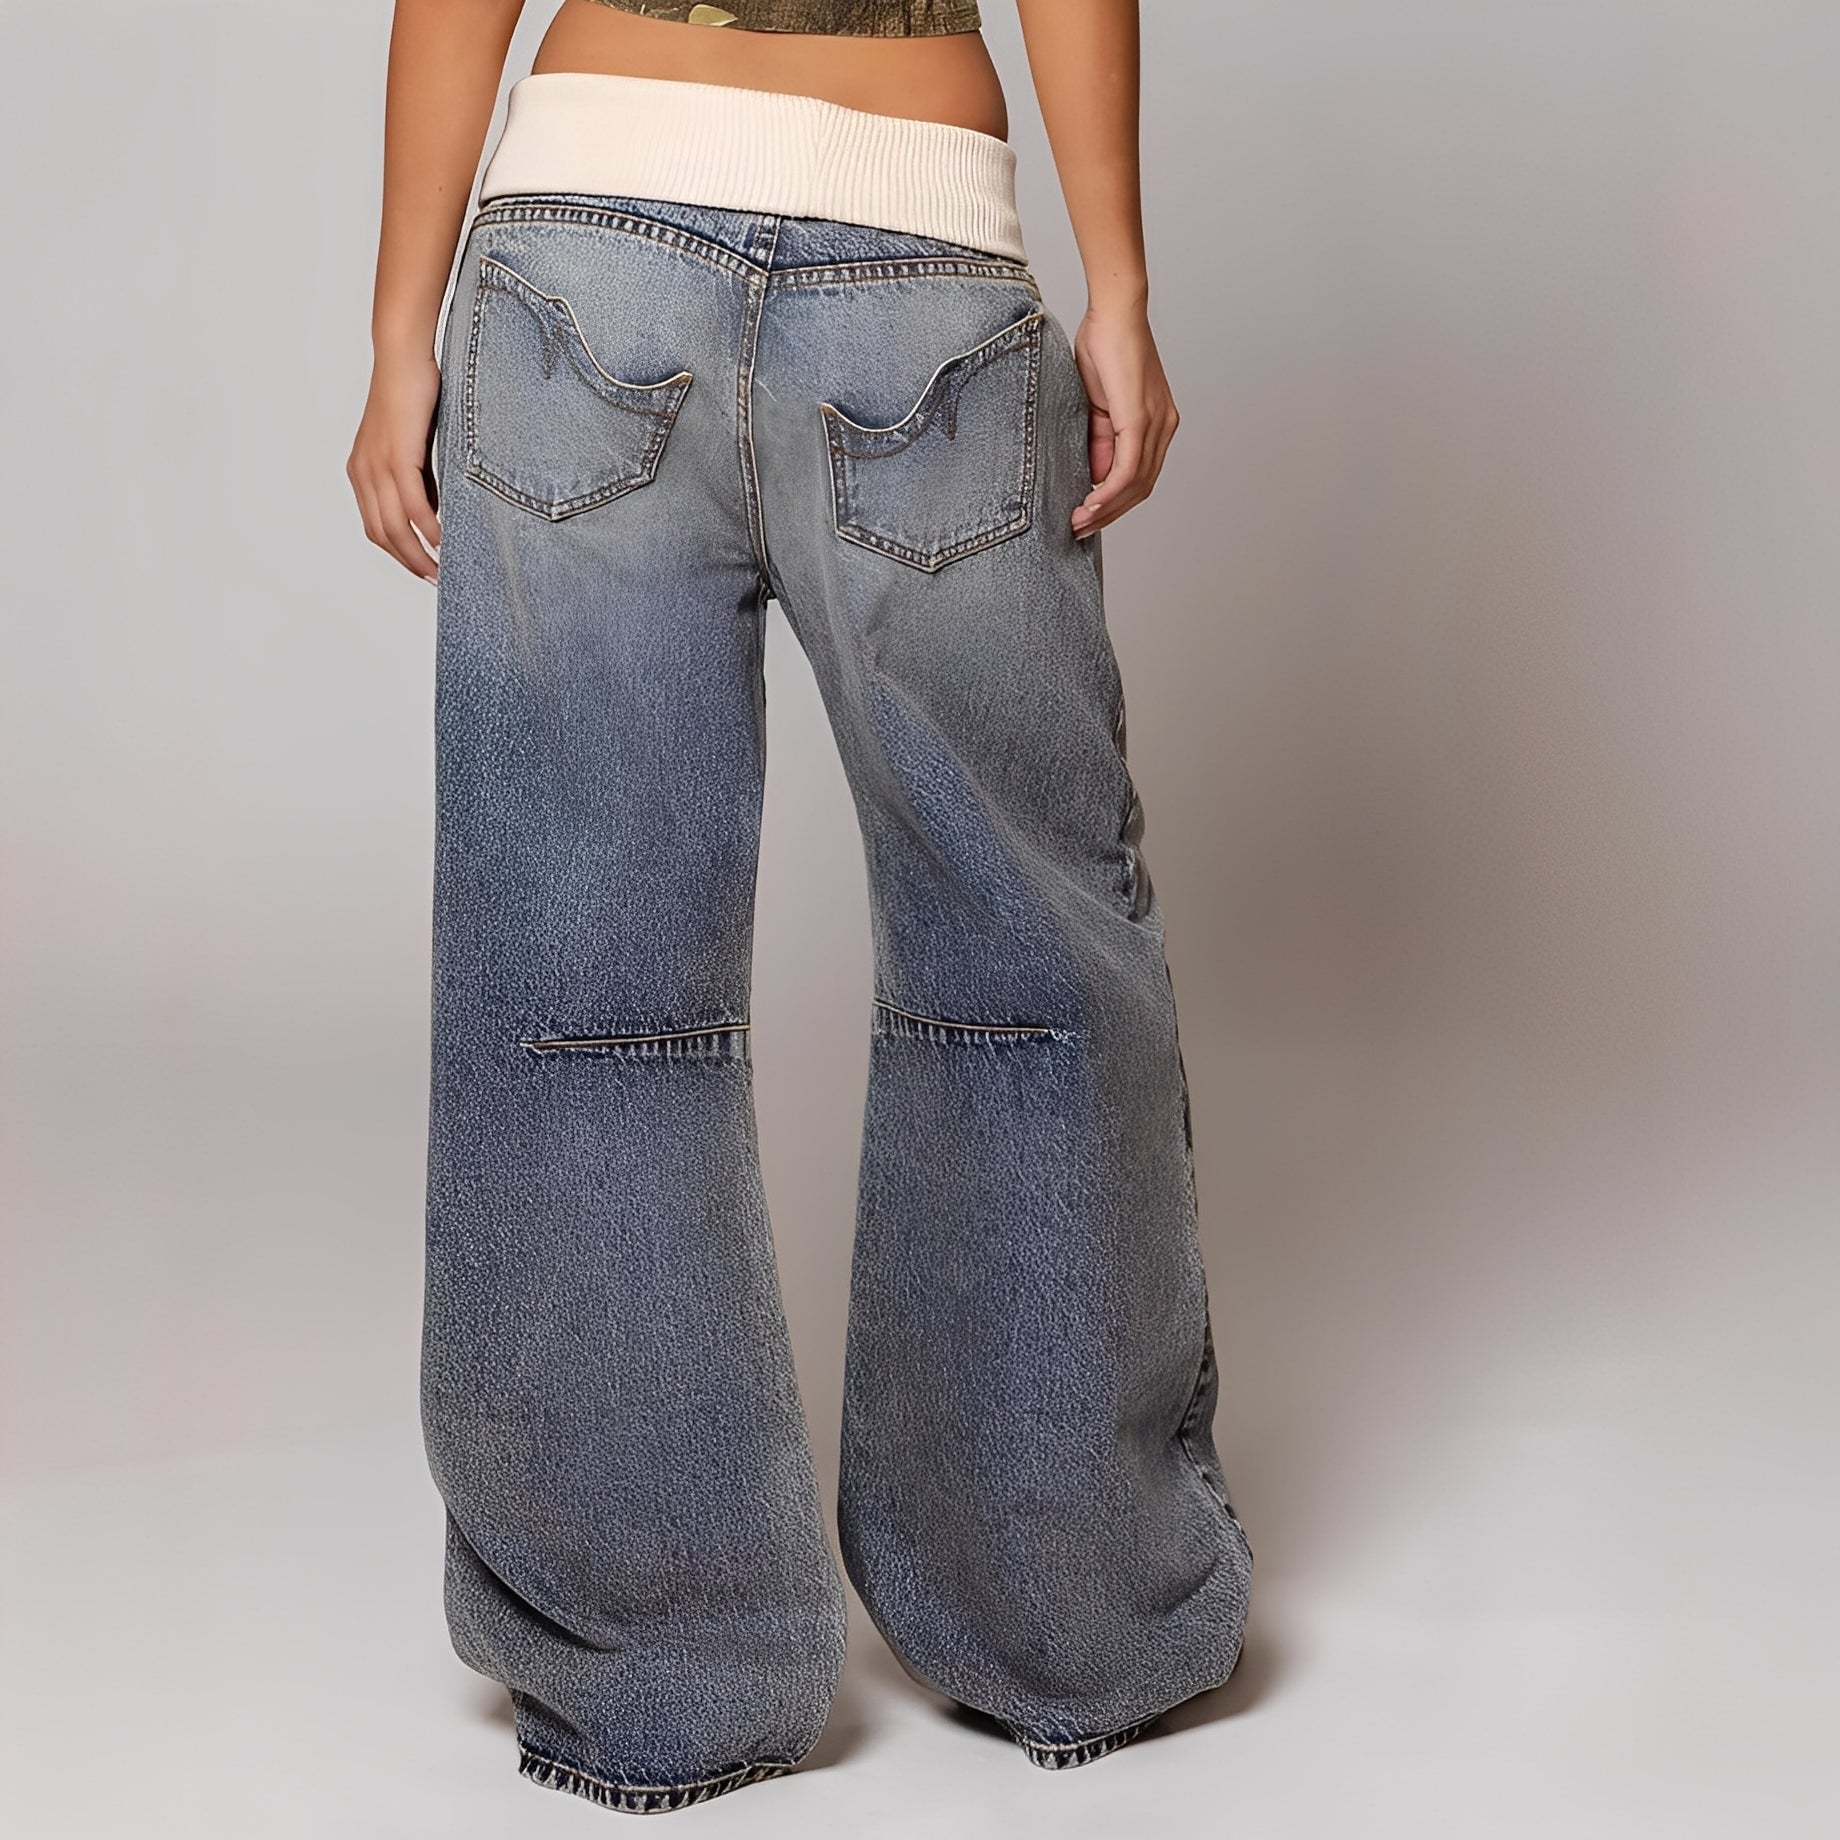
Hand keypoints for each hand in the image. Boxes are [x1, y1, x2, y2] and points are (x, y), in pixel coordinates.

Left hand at [347, 350, 442, 582]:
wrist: (403, 358)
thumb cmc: (412, 395)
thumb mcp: (412, 446)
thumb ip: (418, 480)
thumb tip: (432, 513)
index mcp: (362, 472)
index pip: (375, 527)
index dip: (398, 553)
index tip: (423, 569)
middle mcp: (362, 472)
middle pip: (382, 534)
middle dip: (408, 562)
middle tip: (435, 579)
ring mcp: (376, 465)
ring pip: (394, 526)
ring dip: (417, 553)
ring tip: (440, 569)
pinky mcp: (396, 456)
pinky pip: (411, 504)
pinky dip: (427, 527)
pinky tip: (442, 540)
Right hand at [1068, 302, 1179, 537]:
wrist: (1114, 312)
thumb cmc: (1103, 347)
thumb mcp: (1097, 406)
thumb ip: (1100, 441)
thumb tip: (1094, 475)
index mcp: (1157, 424)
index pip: (1141, 478)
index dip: (1115, 503)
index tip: (1088, 517)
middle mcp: (1164, 426)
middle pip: (1141, 489)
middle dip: (1110, 514)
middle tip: (1080, 529)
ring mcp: (1157, 423)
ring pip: (1137, 485)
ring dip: (1107, 509)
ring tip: (1080, 522)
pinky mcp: (1142, 419)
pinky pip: (1129, 469)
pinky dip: (1109, 491)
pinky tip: (1090, 503)